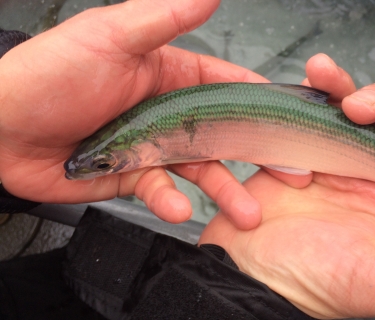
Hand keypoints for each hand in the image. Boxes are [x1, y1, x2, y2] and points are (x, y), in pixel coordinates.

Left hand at [0, 0, 268, 228]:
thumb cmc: (50, 73)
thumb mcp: (111, 36)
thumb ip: (163, 19)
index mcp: (171, 75)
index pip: (228, 85)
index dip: (262, 100)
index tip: (292, 119)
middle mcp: (167, 113)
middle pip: (223, 136)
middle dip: (255, 157)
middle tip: (288, 177)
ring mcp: (152, 148)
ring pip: (198, 171)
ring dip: (223, 191)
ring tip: (245, 213)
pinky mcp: (132, 177)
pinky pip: (160, 192)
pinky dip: (169, 202)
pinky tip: (176, 208)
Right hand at [199, 54, 374, 318]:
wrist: (245, 274)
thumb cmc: (307, 283)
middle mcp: (364, 177)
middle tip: (357, 106)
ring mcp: (327, 161)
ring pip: (347, 110)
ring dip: (342, 87)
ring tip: (324, 77)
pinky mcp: (294, 151)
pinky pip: (308, 114)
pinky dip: (309, 95)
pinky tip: (308, 83)